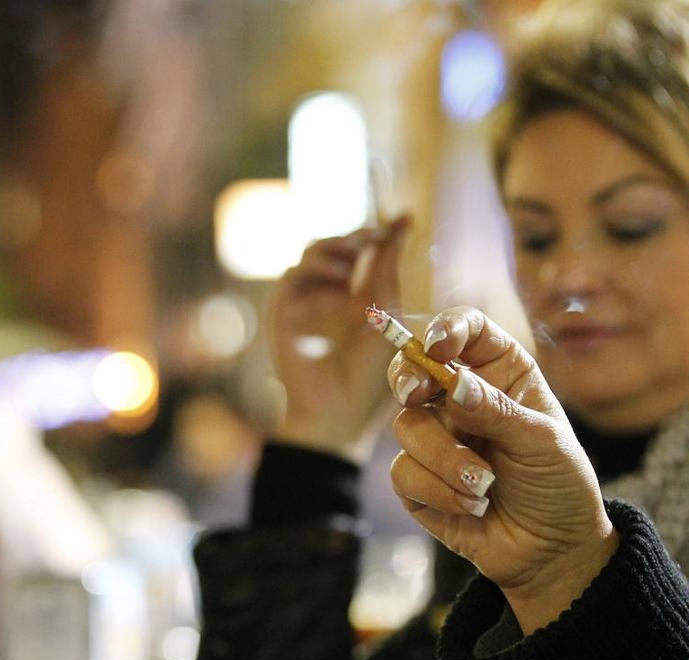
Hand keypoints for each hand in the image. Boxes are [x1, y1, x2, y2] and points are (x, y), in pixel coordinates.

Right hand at [271, 215, 410, 462]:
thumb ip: (388, 266)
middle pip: (335, 244)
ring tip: (356, 259)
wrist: (339, 411)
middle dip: (355, 235)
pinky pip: (293, 276)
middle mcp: (326, 292)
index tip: (402, 219)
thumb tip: (403, 219)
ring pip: (312, 252)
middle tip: (374, 236)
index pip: (362, 248)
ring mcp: (304, 300)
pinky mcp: (285, 311)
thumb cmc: (367, 371)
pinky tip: (341, 284)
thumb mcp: (386, 309)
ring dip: (335, 248)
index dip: (380, 231)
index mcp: (354, 291)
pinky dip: (318, 273)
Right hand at [386, 306, 617, 633]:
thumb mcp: (542, 443)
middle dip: (409, 378)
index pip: (464, 331)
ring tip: (485, 486)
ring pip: (406, 426)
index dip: (445, 329)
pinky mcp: (418, 481)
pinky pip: (404, 472)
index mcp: (498, 373)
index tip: (439, 346)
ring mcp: (436, 438)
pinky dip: (438, 491)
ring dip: (445, 459)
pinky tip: (472, 507)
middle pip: (412, 367)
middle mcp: (460, 399)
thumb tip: (455, 386)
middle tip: (417, 394)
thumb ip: (497, 412)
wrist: (553, 550)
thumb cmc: (558, 485)